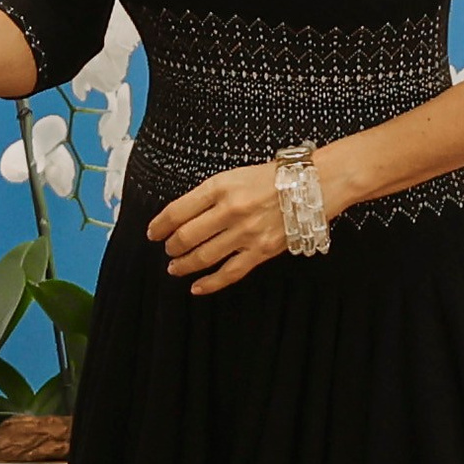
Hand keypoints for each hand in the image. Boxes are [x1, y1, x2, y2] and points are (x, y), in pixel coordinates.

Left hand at [147, 161, 298, 295]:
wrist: (311, 186)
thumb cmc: (270, 178)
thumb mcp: (232, 176)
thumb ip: (208, 196)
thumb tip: (181, 217)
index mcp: (220, 187)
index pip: (177, 210)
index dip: (160, 224)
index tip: (153, 232)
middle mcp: (230, 210)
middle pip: (186, 236)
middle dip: (171, 246)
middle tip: (167, 249)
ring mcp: (245, 233)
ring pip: (203, 256)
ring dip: (184, 265)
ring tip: (175, 267)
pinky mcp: (261, 252)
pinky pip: (229, 273)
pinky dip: (210, 283)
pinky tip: (196, 287)